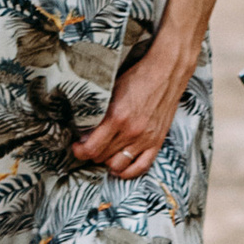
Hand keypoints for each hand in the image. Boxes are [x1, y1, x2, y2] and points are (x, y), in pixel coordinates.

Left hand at [73, 37, 194, 181]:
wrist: (166, 72)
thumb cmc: (137, 78)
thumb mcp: (112, 90)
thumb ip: (98, 112)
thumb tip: (84, 133)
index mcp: (117, 117)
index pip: (92, 148)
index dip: (80, 151)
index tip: (76, 146)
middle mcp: (132, 132)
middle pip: (103, 158)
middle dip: (91, 154)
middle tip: (88, 146)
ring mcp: (146, 139)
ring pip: (119, 166)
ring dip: (107, 162)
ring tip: (104, 153)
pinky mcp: (157, 142)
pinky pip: (141, 167)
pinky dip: (128, 172)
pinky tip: (120, 166)